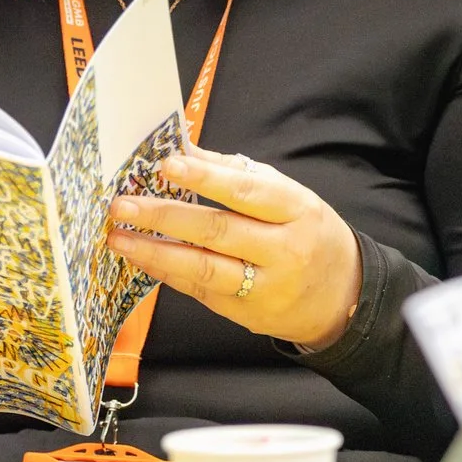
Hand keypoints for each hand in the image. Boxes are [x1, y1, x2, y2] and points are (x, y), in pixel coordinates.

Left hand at [107, 142, 362, 348]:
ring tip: (119, 238)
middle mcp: (282, 250)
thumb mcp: (288, 196)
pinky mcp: (244, 313)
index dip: (204, 178)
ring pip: (202, 268)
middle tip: (123, 206)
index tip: (165, 165)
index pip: (246, 192)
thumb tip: (185, 149)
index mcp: (297, 210)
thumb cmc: (307, 233)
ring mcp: (263, 287)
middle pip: (217, 231)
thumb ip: (236, 173)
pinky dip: (166, 273)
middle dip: (164, 217)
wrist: (342, 298)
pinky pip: (199, 290)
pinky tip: (142, 258)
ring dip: (155, 252)